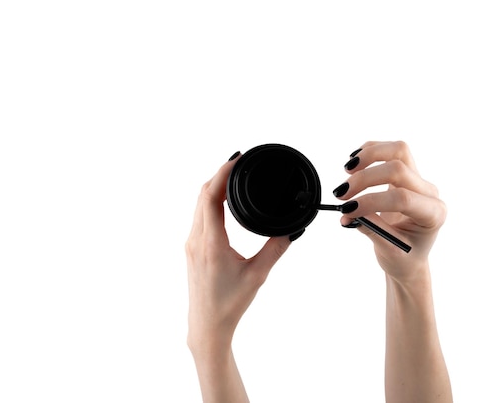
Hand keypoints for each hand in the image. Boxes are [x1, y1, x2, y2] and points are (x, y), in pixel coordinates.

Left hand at [185, 153, 292, 350]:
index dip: (222, 173)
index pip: (210, 197)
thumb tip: (293, 229)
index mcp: (211, 243)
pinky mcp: (192, 249)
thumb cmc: (229, 304)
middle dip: (219, 174)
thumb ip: (276, 249)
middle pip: (201, 195)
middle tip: (239, 162)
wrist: (207, 326)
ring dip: (213, 187)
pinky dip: (209, 201)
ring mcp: (191, 244)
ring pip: (197, 204)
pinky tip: (222, 200)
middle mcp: (196, 239)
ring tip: (232, 175)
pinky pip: (198, 215)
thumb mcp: (258, 275)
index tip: (237, 159)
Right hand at [335, 141, 446, 282]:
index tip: (347, 210)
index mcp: (433, 214)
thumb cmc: (404, 256)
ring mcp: (419, 180)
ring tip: (347, 172)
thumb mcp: (389, 250)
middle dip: (365, 179)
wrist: (411, 256)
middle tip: (341, 195)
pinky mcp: (407, 173)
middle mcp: (430, 193)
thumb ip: (371, 229)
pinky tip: (354, 163)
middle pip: (398, 168)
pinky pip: (392, 151)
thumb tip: (348, 213)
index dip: (371, 201)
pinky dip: (370, 151)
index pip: (402, 197)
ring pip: (398, 151)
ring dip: (369, 157)